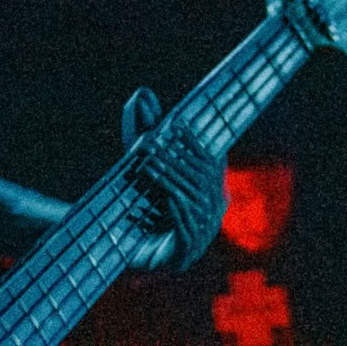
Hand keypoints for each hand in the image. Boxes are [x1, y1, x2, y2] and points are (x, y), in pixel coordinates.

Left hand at [117, 86, 225, 272]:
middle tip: (152, 142)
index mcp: (211, 192)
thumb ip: (145, 131)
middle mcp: (212, 212)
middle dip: (175, 159)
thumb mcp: (143, 163)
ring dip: (169, 180)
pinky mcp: (186, 252)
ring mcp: (202, 234)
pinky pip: (185, 224)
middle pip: (198, 178)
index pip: (207, 161)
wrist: (133, 251)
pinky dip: (173, 206)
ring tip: (147, 165)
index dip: (192, 143)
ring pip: (190, 199)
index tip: (175, 124)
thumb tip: (141, 94)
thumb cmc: (142, 203)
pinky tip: (161, 194)